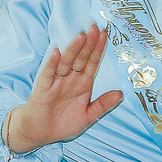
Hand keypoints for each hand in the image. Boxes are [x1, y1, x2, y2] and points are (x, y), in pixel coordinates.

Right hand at [0, 26, 120, 152]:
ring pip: (66, 62)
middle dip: (88, 44)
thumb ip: (103, 104)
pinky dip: (52, 63)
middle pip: (81, 59)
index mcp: (82, 84)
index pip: (92, 63)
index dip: (98, 50)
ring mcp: (56, 82)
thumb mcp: (89, 116)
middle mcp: (70, 79)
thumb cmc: (64, 123)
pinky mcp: (43, 88)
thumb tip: (121, 94)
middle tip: (95, 28)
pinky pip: (48, 74)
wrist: (40, 133)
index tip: (105, 35)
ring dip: (73, 50)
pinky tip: (56, 52)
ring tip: (80, 36)